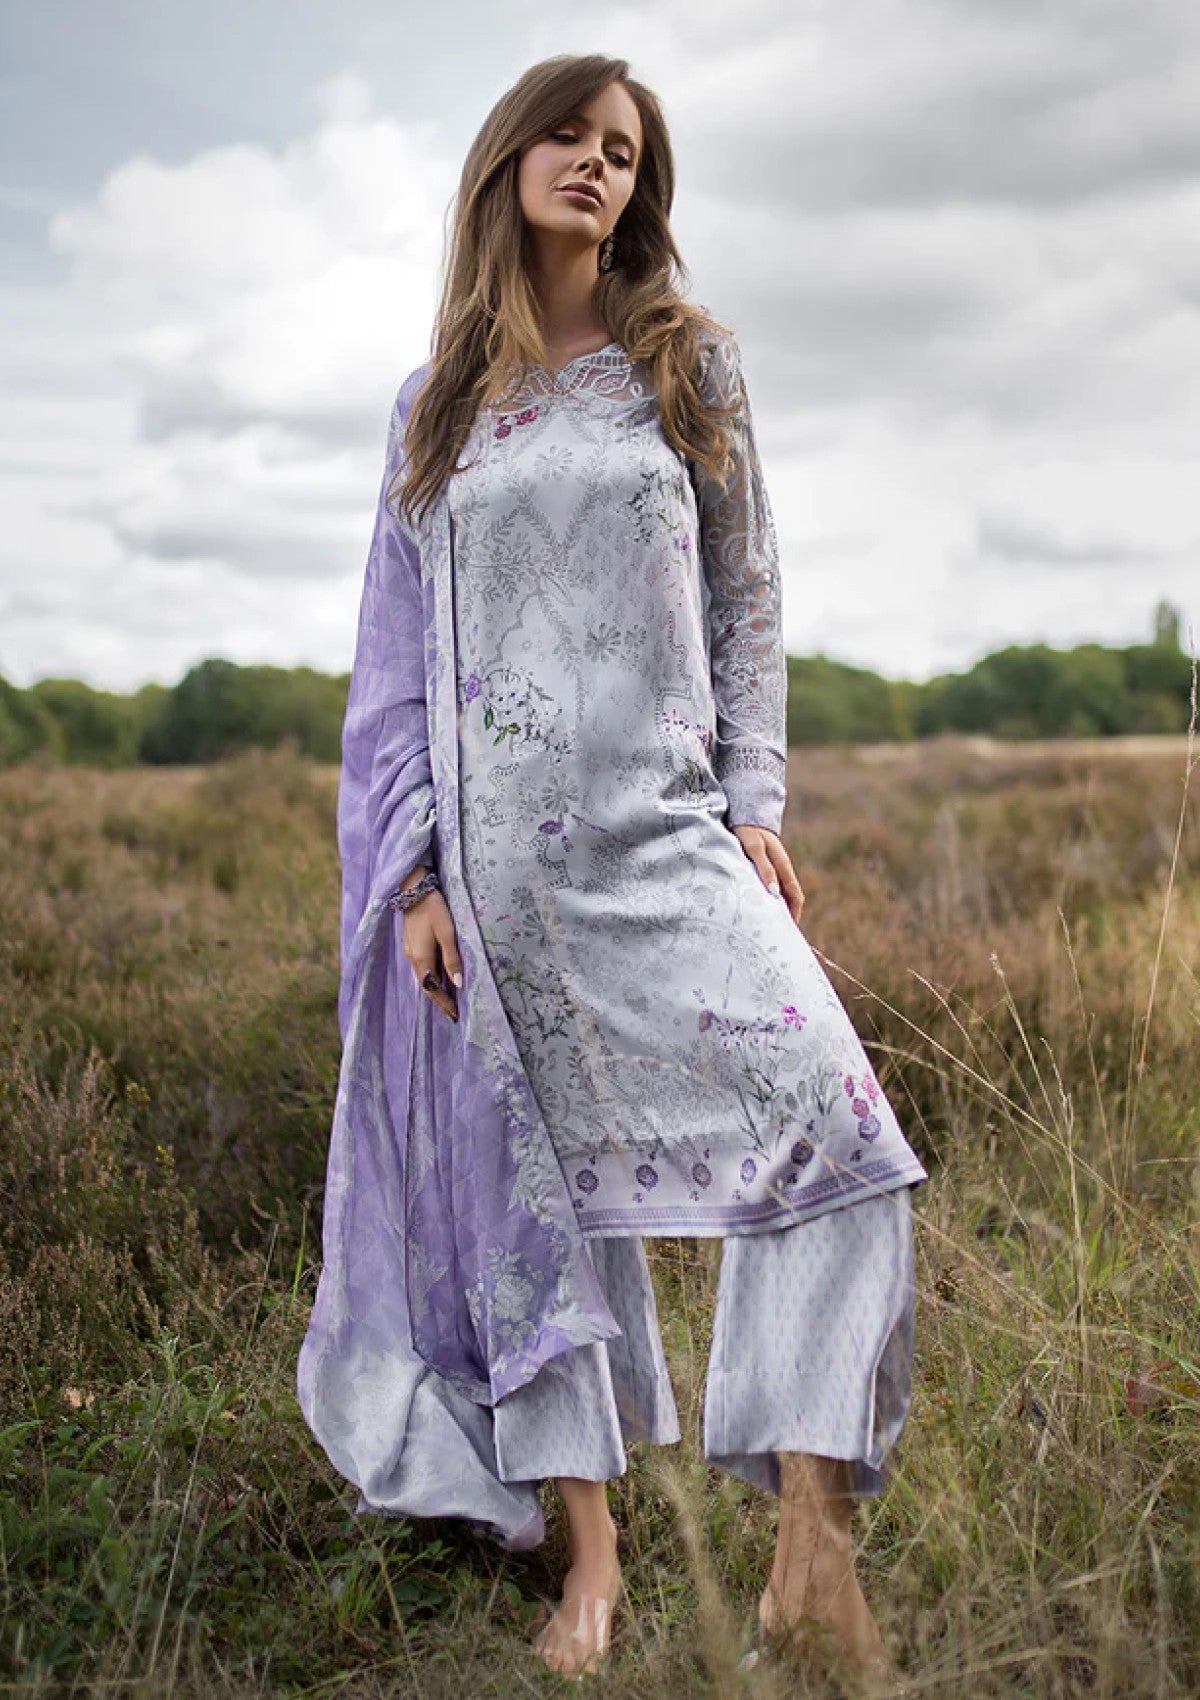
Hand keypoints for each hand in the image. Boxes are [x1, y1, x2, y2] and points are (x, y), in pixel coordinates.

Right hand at [400, 865, 462, 1022]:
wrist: (414, 889)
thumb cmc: (433, 909)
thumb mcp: (447, 933)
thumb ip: (452, 959)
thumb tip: (458, 985)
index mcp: (421, 958)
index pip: (432, 989)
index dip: (443, 1003)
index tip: (455, 1015)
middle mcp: (413, 959)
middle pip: (426, 986)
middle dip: (440, 1000)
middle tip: (453, 1012)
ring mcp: (410, 951)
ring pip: (424, 977)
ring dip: (436, 989)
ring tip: (450, 999)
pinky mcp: (412, 944)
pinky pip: (423, 968)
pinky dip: (432, 977)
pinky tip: (441, 978)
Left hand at [731, 825, 805, 925]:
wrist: (745, 813)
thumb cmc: (748, 830)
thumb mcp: (754, 848)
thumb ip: (764, 869)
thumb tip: (774, 893)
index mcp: (783, 866)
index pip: (795, 897)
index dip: (794, 915)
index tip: (789, 931)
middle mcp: (782, 869)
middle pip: (789, 898)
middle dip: (787, 916)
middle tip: (777, 935)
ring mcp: (775, 868)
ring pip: (780, 894)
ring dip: (777, 909)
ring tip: (767, 927)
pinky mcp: (765, 866)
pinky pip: (771, 887)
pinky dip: (768, 900)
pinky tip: (758, 908)